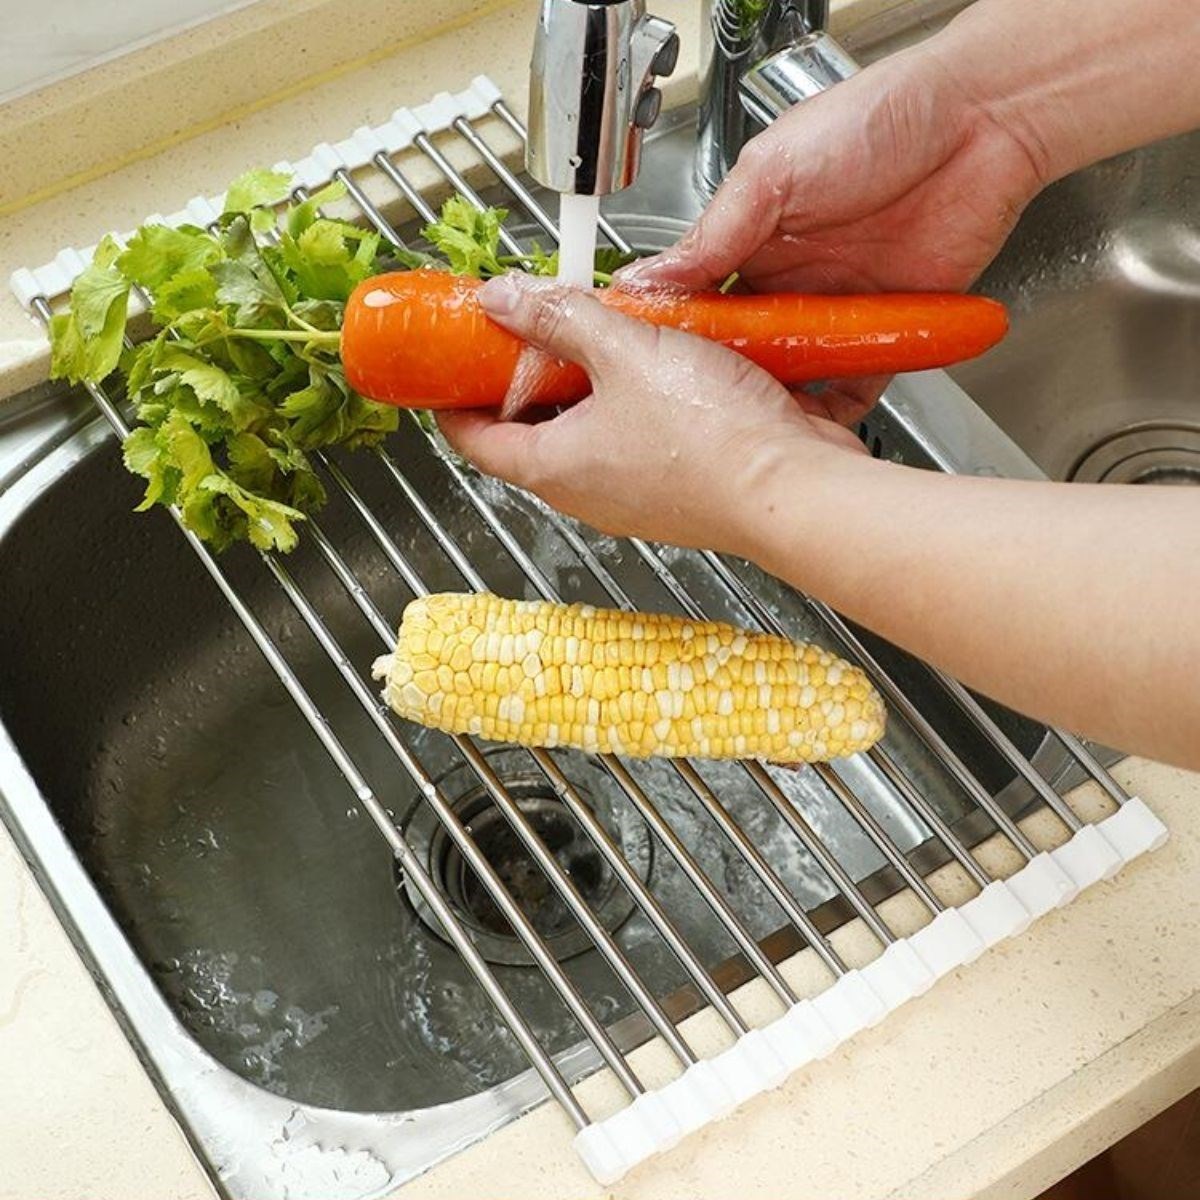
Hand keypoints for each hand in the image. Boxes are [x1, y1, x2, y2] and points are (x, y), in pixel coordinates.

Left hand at [438, 272, 867, 553]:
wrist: (797, 489)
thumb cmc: (713, 438)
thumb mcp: (625, 351)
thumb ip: (561, 318)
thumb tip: (504, 299)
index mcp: (553, 468)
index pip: (473, 440)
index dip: (452, 399)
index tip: (448, 367)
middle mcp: (588, 493)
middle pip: (530, 434)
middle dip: (526, 380)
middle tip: (530, 329)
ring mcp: (635, 497)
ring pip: (588, 436)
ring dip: (587, 388)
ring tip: (602, 334)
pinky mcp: (678, 491)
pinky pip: (637, 442)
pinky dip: (634, 404)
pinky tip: (661, 363)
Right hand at [620, 39, 1049, 421]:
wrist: (982, 122)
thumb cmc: (881, 119)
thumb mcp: (772, 171)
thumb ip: (714, 233)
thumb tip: (650, 279)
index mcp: (751, 238)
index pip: (699, 302)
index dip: (678, 338)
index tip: (657, 367)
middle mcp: (791, 279)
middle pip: (744, 349)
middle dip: (725, 383)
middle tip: (707, 408)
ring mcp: (836, 308)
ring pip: (795, 375)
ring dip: (777, 403)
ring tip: (753, 429)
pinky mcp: (885, 330)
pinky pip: (856, 382)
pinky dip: (839, 410)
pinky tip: (815, 427)